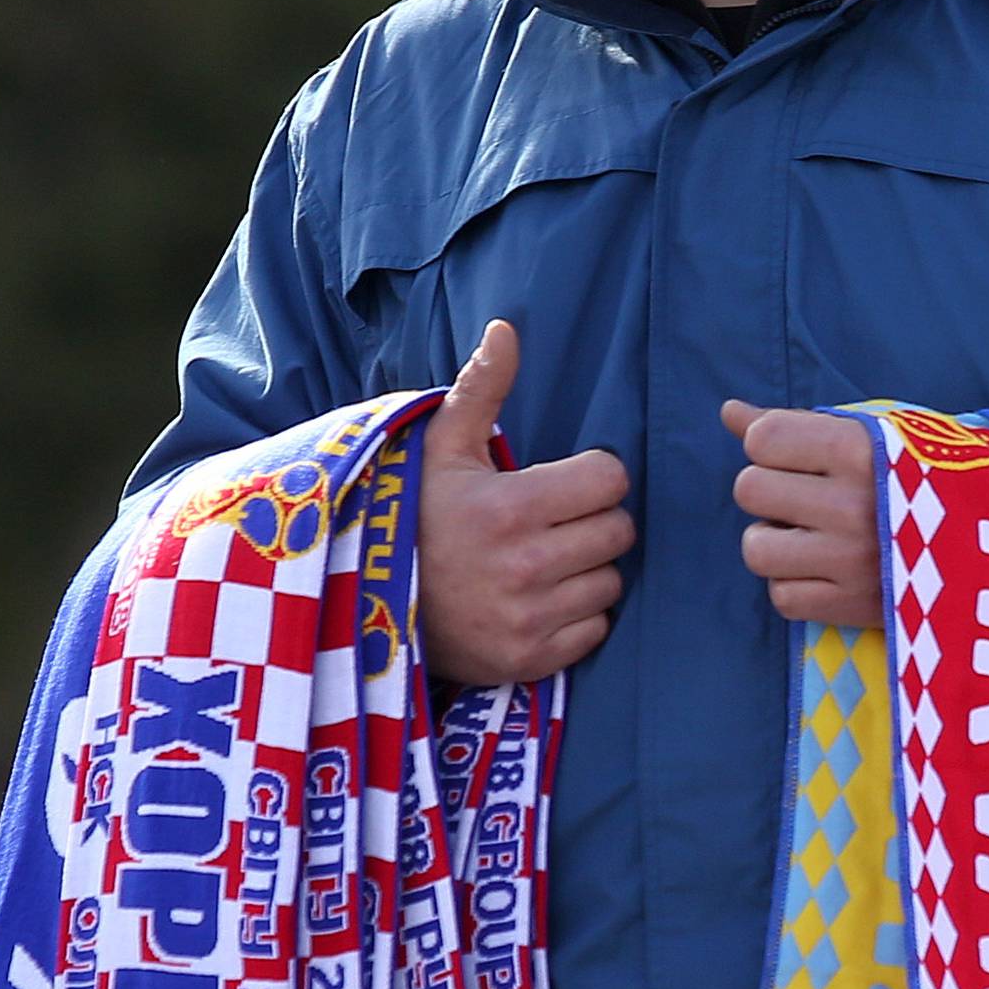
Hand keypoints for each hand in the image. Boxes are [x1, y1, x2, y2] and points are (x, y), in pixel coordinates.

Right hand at [420, 320, 634, 684]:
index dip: (592, 477)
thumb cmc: (417, 514)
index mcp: (509, 508)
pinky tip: (541, 602)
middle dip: (593, 522)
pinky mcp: (530, 660)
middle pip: (619, 531)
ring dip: (589, 570)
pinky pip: (596, 630)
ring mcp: (529, 620)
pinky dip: (578, 617)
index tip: (564, 484)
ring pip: (611, 582)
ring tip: (546, 563)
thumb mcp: (442, 449)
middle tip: (554, 524)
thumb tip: (508, 327)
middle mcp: (524, 567)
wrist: (369, 606)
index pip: (610, 481)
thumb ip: (482, 388)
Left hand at [722, 398, 880, 628]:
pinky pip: (781, 597)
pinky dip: (794, 584)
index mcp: (861, 450)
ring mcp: (851, 561)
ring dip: (774, 542)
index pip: (763, 438)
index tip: (800, 456)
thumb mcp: (876, 435)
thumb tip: (728, 412)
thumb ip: (798, 425)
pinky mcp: (853, 608)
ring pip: (756, 548)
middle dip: (769, 491)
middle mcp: (852, 504)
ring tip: (811, 536)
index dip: (770, 445)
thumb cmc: (930, 477)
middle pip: (749, 490)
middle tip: (805, 498)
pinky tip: (825, 570)